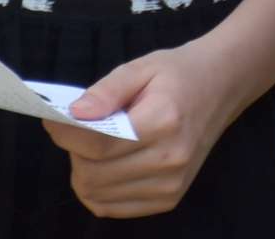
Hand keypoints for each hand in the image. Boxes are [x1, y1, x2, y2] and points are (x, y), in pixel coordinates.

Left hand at [43, 41, 250, 220]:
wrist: (221, 88)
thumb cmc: (177, 74)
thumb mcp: (142, 67)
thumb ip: (106, 90)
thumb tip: (74, 114)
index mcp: (164, 121)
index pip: (98, 144)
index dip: (65, 133)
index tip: (53, 119)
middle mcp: (170, 159)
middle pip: (93, 174)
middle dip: (74, 152)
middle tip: (81, 128)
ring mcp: (171, 184)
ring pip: (97, 195)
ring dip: (84, 171)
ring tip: (97, 145)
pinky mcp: (168, 199)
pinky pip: (111, 207)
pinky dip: (99, 189)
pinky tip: (108, 165)